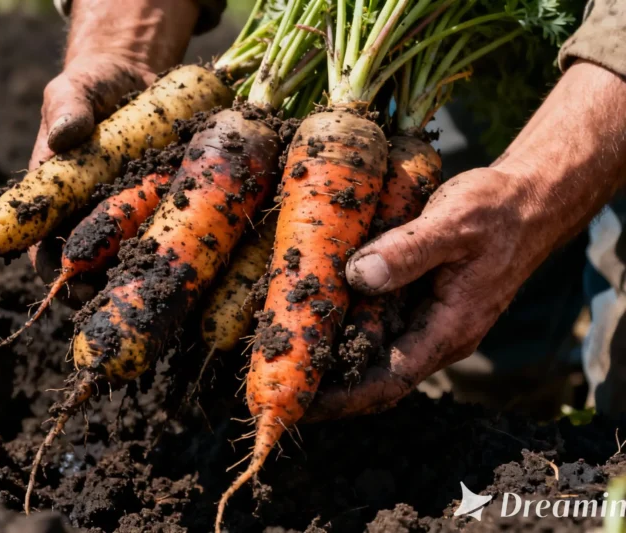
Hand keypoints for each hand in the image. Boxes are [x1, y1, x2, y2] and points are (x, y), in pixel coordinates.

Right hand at [28, 0, 198, 301]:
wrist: (137, 76)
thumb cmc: (92, 86)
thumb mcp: (74, 90)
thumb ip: (67, 109)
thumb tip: (64, 136)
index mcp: (57, 204)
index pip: (47, 253)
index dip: (60, 276)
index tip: (79, 287)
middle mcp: (92, 220)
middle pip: (96, 270)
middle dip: (112, 292)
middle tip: (133, 302)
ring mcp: (130, 218)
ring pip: (137, 261)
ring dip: (150, 280)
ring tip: (171, 292)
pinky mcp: (164, 207)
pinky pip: (172, 234)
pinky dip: (184, 250)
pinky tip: (205, 262)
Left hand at [304, 60, 625, 421]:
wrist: (529, 200)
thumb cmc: (497, 211)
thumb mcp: (452, 223)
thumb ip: (408, 251)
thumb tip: (358, 277)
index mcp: (449, 328)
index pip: (389, 381)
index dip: (342, 398)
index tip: (300, 402)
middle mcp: (439, 335)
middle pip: (377, 377)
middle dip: (330, 387)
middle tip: (281, 382)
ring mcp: (432, 320)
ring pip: (377, 353)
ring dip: (336, 360)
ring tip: (288, 355)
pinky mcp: (424, 302)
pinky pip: (382, 326)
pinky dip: (350, 328)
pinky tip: (318, 315)